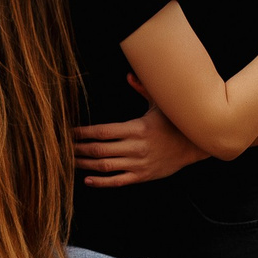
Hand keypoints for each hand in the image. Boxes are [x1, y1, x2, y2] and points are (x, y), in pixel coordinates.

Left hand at [70, 93, 207, 186]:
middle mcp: (136, 147)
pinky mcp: (142, 176)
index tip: (70, 132)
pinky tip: (88, 180)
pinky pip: (118, 181)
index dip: (83, 133)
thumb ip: (142, 88)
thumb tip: (129, 74)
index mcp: (137, 128)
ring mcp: (138, 164)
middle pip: (99, 150)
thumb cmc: (175, 122)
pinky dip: (101, 182)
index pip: (102, 132)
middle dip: (79, 149)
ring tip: (70, 161)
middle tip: (63, 148)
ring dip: (85, 164)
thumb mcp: (160, 102)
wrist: (194, 146)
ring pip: (105, 166)